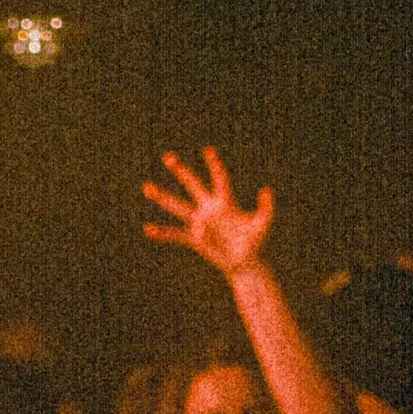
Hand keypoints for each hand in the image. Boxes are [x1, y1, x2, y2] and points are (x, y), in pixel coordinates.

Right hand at [143, 147, 273, 276]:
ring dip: (162, 197)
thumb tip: (266, 189)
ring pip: (178, 206)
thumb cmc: (255, 243)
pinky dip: (162, 232)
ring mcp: (200, 222)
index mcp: (226, 202)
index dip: (214, 165)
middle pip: (193, 185)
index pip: (219, 179)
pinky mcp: (195, 238)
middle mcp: (209, 208)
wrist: (244, 263)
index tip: (208, 150)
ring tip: (146, 187)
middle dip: (181, 171)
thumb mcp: (262, 223)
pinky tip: (148, 229)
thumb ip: (266, 207)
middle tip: (168, 157)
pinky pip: (175, 233)